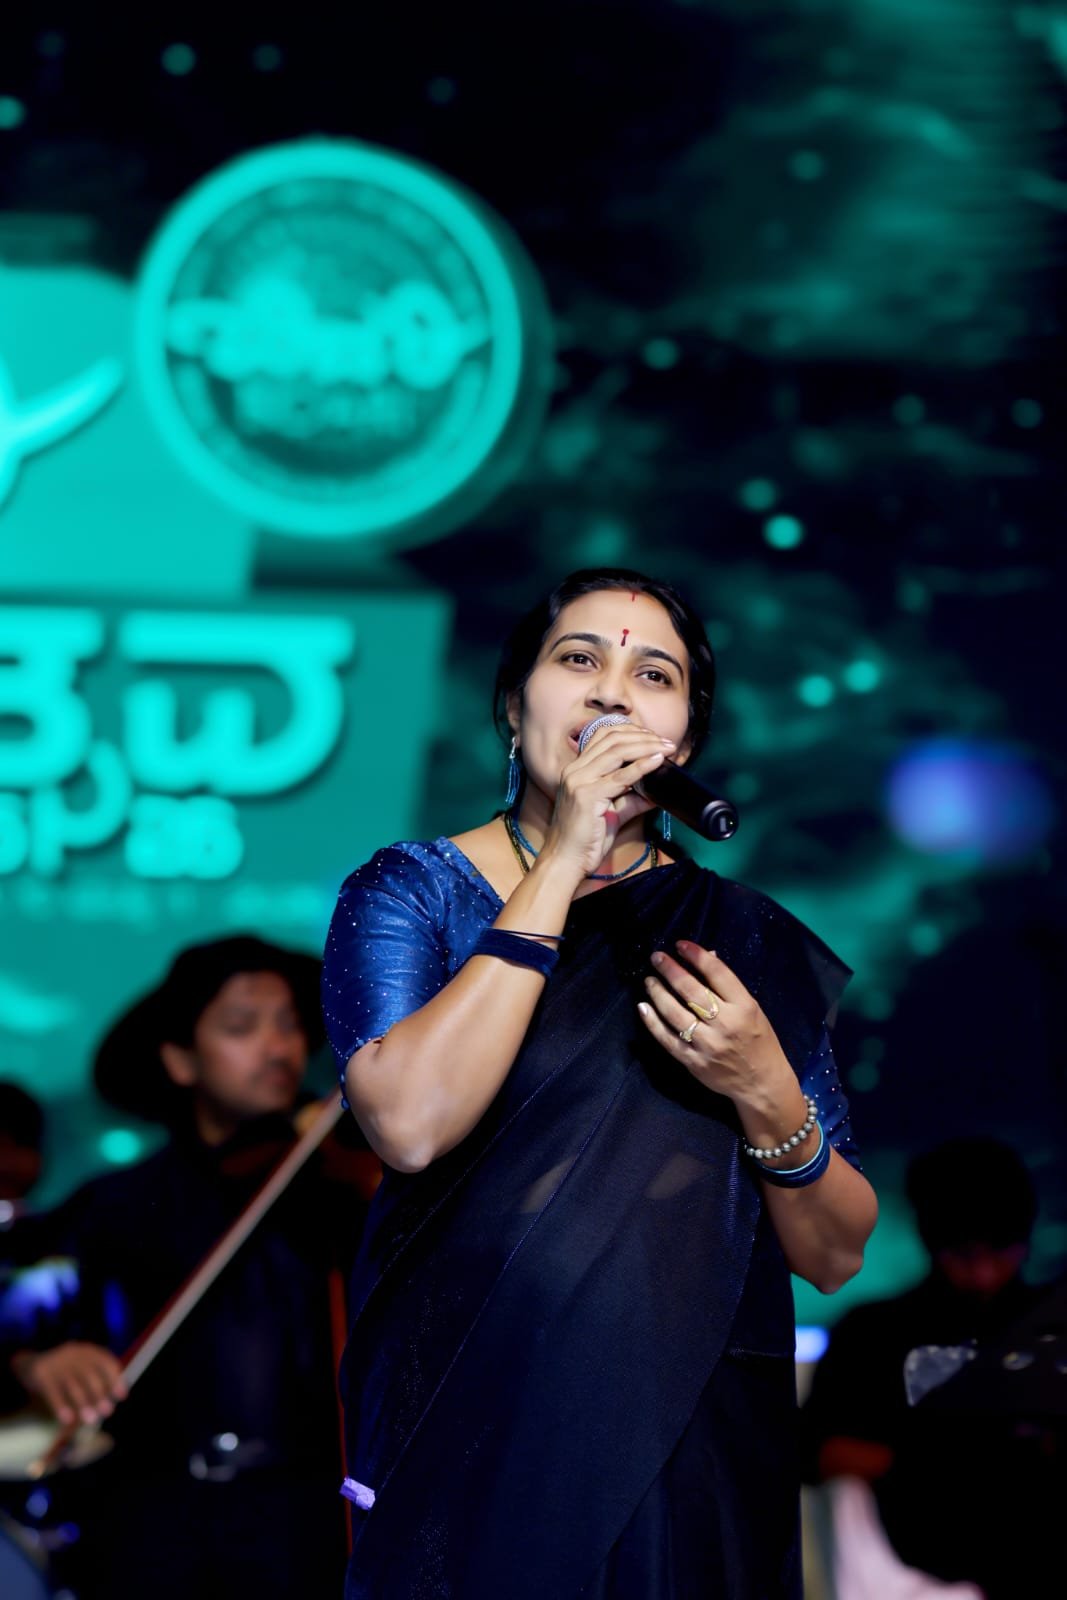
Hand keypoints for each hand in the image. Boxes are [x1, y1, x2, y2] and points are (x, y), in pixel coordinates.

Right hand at [13, 1342, 127, 1425]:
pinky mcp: (41, 1374)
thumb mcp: (80, 1368)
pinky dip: (61, 1407)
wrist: (29, 1364)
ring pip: (73, 1385)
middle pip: (90, 1375)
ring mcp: (56, 1363)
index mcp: (86, 1351)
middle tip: (107, 1412)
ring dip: (83, 1404)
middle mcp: (73, 1354)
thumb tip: (112, 1401)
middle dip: (100, 1395)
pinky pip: (53, 1393)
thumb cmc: (63, 1371)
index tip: (122, 1396)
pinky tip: (67, 1420)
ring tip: (91, 1420)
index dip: (115, 1379)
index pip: (105, 1362)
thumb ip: (94, 1380)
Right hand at [542, 722, 673, 878]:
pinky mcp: (586, 796)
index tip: (654, 737)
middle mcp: (575, 770)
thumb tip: (656, 793)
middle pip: (612, 739)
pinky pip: (620, 777)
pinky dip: (641, 766)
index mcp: (577, 770)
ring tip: (666, 748)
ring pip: (617, 751)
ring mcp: (579, 781)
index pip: (604, 736)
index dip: (631, 732)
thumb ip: (631, 799)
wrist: (565, 861)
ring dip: (646, 746)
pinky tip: (656, 761)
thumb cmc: (584, 840)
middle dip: (643, 737)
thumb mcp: (611, 813)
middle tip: (667, 742)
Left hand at [638, 942, 798, 1113]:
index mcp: (744, 1007)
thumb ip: (728, 986)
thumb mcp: (752, 1009)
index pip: (717, 974)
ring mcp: (708, 1045)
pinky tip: (643, 1007)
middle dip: (671, 970)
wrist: (761, 1083)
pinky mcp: (693, 1062)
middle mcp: (726, 1024)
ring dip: (658, 993)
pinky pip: (668, 1039)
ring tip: (649, 980)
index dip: (696, 956)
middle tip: (656, 957)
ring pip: (675, 1013)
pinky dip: (653, 1023)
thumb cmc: (759, 1040)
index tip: (680, 945)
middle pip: (691, 991)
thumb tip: (707, 955)